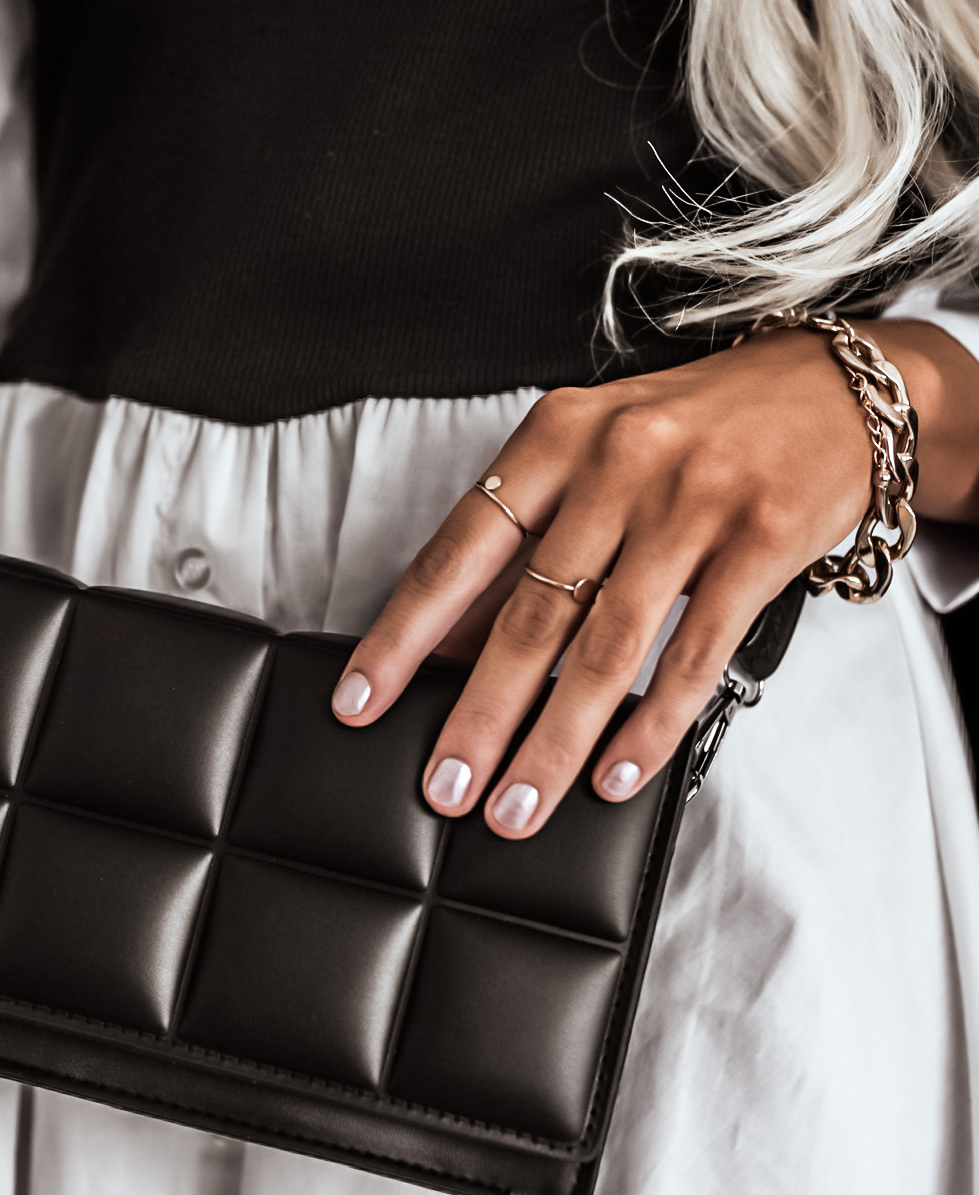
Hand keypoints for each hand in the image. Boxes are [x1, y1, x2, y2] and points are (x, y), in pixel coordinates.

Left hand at [332, 319, 978, 835]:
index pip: (458, 552)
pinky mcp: (761, 541)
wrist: (838, 388)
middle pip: (530, 614)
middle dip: (477, 715)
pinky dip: (650, 725)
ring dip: (554, 742)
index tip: (358, 702)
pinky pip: (694, 655)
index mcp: (556, 438)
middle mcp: (618, 463)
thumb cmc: (696, 430)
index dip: (403, 635)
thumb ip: (531, 543)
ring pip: (605, 648)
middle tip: (441, 787)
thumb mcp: (597, 455)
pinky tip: (614, 775)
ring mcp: (693, 502)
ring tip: (515, 806)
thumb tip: (452, 648)